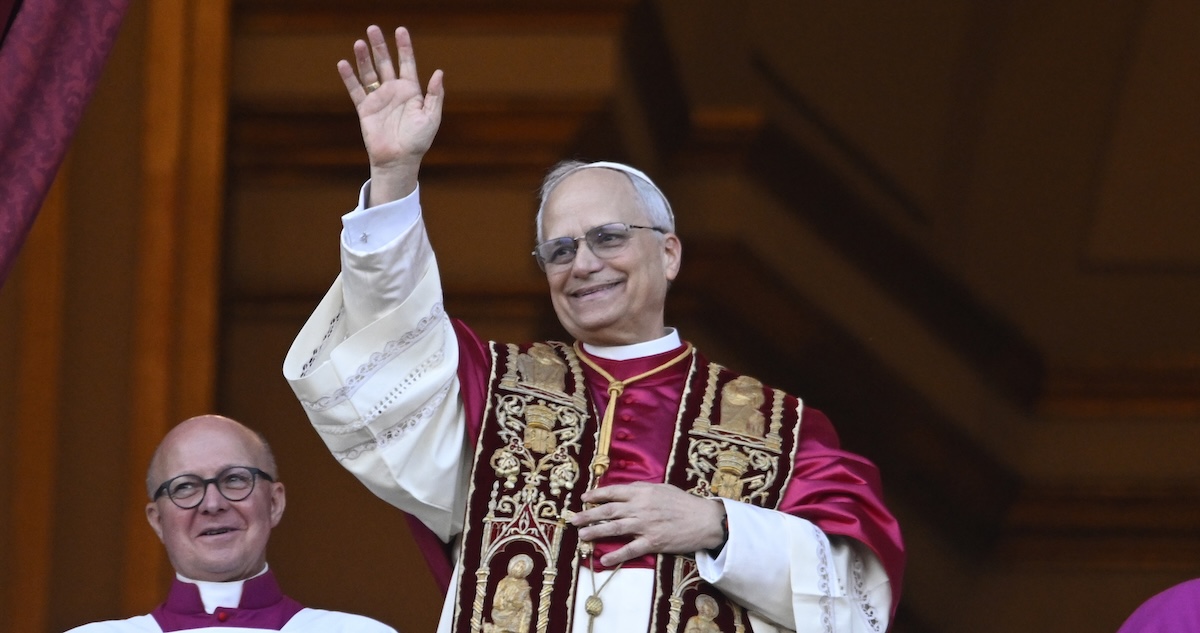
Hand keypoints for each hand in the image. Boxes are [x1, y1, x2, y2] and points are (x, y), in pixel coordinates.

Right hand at [337, 25, 444, 205]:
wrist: (399, 160)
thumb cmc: (418, 141)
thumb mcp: (431, 117)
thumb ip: (435, 95)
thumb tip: (439, 72)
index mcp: (411, 91)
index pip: (407, 63)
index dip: (404, 47)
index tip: (400, 30)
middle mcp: (394, 91)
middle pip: (385, 62)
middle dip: (379, 46)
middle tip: (373, 28)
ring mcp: (379, 99)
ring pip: (369, 73)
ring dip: (363, 58)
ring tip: (359, 42)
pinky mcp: (365, 109)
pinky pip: (356, 90)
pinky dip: (349, 77)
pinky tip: (344, 64)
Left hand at [571, 482, 725, 566]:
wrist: (704, 520)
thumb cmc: (684, 503)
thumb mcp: (662, 488)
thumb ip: (642, 490)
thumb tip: (624, 492)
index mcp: (642, 491)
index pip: (613, 492)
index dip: (596, 495)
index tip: (584, 498)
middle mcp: (640, 507)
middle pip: (608, 511)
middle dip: (588, 515)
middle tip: (572, 519)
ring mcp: (645, 526)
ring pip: (614, 529)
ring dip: (595, 532)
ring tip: (581, 536)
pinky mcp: (652, 542)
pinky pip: (630, 550)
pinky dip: (615, 555)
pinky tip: (603, 559)